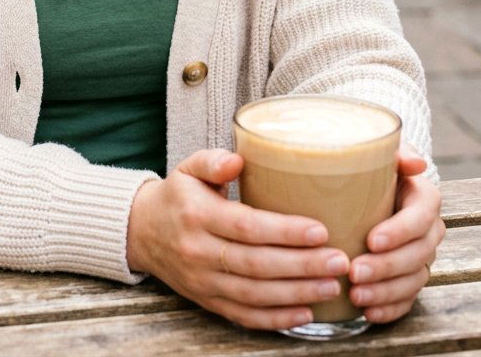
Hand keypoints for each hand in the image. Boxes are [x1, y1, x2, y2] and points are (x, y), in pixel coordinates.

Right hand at [126, 150, 349, 331]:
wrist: (141, 232)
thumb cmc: (177, 196)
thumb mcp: (188, 168)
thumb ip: (213, 161)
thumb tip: (237, 160)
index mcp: (198, 216)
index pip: (246, 227)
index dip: (284, 231)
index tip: (320, 230)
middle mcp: (200, 252)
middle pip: (256, 265)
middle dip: (302, 266)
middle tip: (340, 261)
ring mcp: (204, 282)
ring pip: (255, 295)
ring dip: (297, 294)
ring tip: (332, 285)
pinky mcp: (208, 302)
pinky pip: (245, 316)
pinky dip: (277, 319)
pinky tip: (306, 313)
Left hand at [348, 142, 444, 323]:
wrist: (363, 184)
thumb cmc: (369, 166)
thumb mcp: (379, 153)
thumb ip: (395, 153)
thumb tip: (416, 163)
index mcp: (424, 198)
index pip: (420, 217)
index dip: (400, 231)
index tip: (372, 239)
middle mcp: (428, 230)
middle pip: (417, 254)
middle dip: (387, 267)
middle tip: (355, 272)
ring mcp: (420, 257)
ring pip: (413, 280)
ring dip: (385, 291)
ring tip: (356, 295)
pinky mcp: (408, 277)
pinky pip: (407, 299)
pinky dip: (389, 308)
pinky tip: (368, 312)